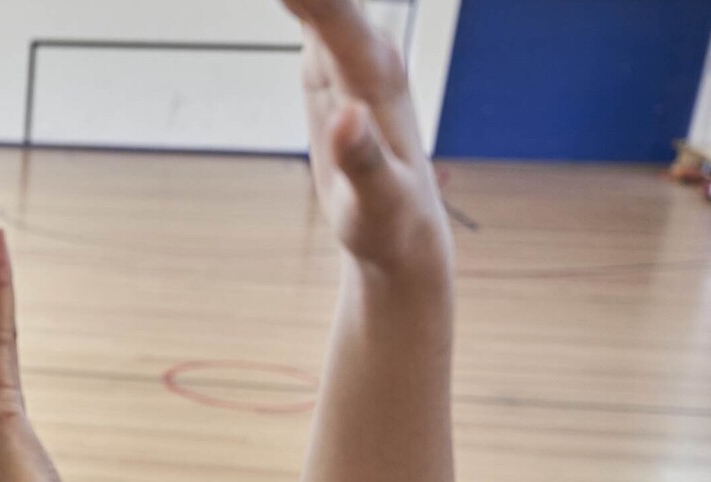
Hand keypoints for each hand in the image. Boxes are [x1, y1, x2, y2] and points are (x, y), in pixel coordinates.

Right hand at [286, 0, 453, 274]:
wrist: (400, 230)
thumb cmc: (391, 221)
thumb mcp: (376, 202)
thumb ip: (362, 160)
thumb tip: (346, 115)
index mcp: (375, 75)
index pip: (333, 11)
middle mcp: (365, 50)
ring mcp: (346, 53)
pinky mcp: (329, 64)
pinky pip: (309, 7)